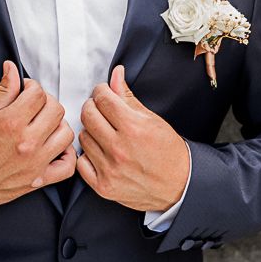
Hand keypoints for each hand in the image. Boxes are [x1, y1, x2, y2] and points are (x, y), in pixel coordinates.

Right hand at [0, 61, 75, 211]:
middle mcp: (27, 143)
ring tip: (43, 124)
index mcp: (10, 123)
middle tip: (33, 105)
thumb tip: (12, 70)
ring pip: (66, 133)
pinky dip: (67, 156)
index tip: (25, 90)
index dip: (31, 87)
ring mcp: (35, 163)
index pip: (39, 94)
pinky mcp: (38, 180)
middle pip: (56, 110)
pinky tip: (55, 147)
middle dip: (45, 102)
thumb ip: (1, 91)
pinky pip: (68, 167)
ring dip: (57, 125)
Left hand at [77, 65, 189, 212]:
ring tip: (105, 133)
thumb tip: (116, 75)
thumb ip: (128, 97)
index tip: (104, 94)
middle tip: (102, 110)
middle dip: (93, 106)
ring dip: (91, 131)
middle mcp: (119, 149)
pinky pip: (81, 163)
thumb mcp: (153, 120)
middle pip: (87, 115)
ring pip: (83, 137)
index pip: (102, 99)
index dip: (101, 91)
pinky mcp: (104, 186)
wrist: (179, 185)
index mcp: (134, 128)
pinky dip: (88, 156)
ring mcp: (110, 169)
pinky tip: (100, 152)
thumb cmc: (169, 152)